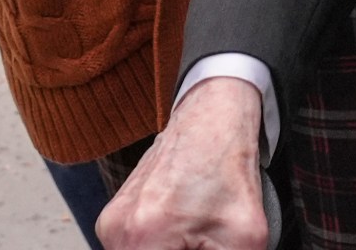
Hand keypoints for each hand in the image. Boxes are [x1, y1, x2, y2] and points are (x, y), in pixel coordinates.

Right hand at [99, 75, 271, 249]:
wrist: (212, 120)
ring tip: (198, 239)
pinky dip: (160, 248)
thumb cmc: (227, 170)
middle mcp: (115, 231)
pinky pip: (135, 249)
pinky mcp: (114, 218)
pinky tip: (186, 235)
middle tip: (205, 243)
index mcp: (142, 238)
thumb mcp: (245, 238)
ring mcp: (110, 224)